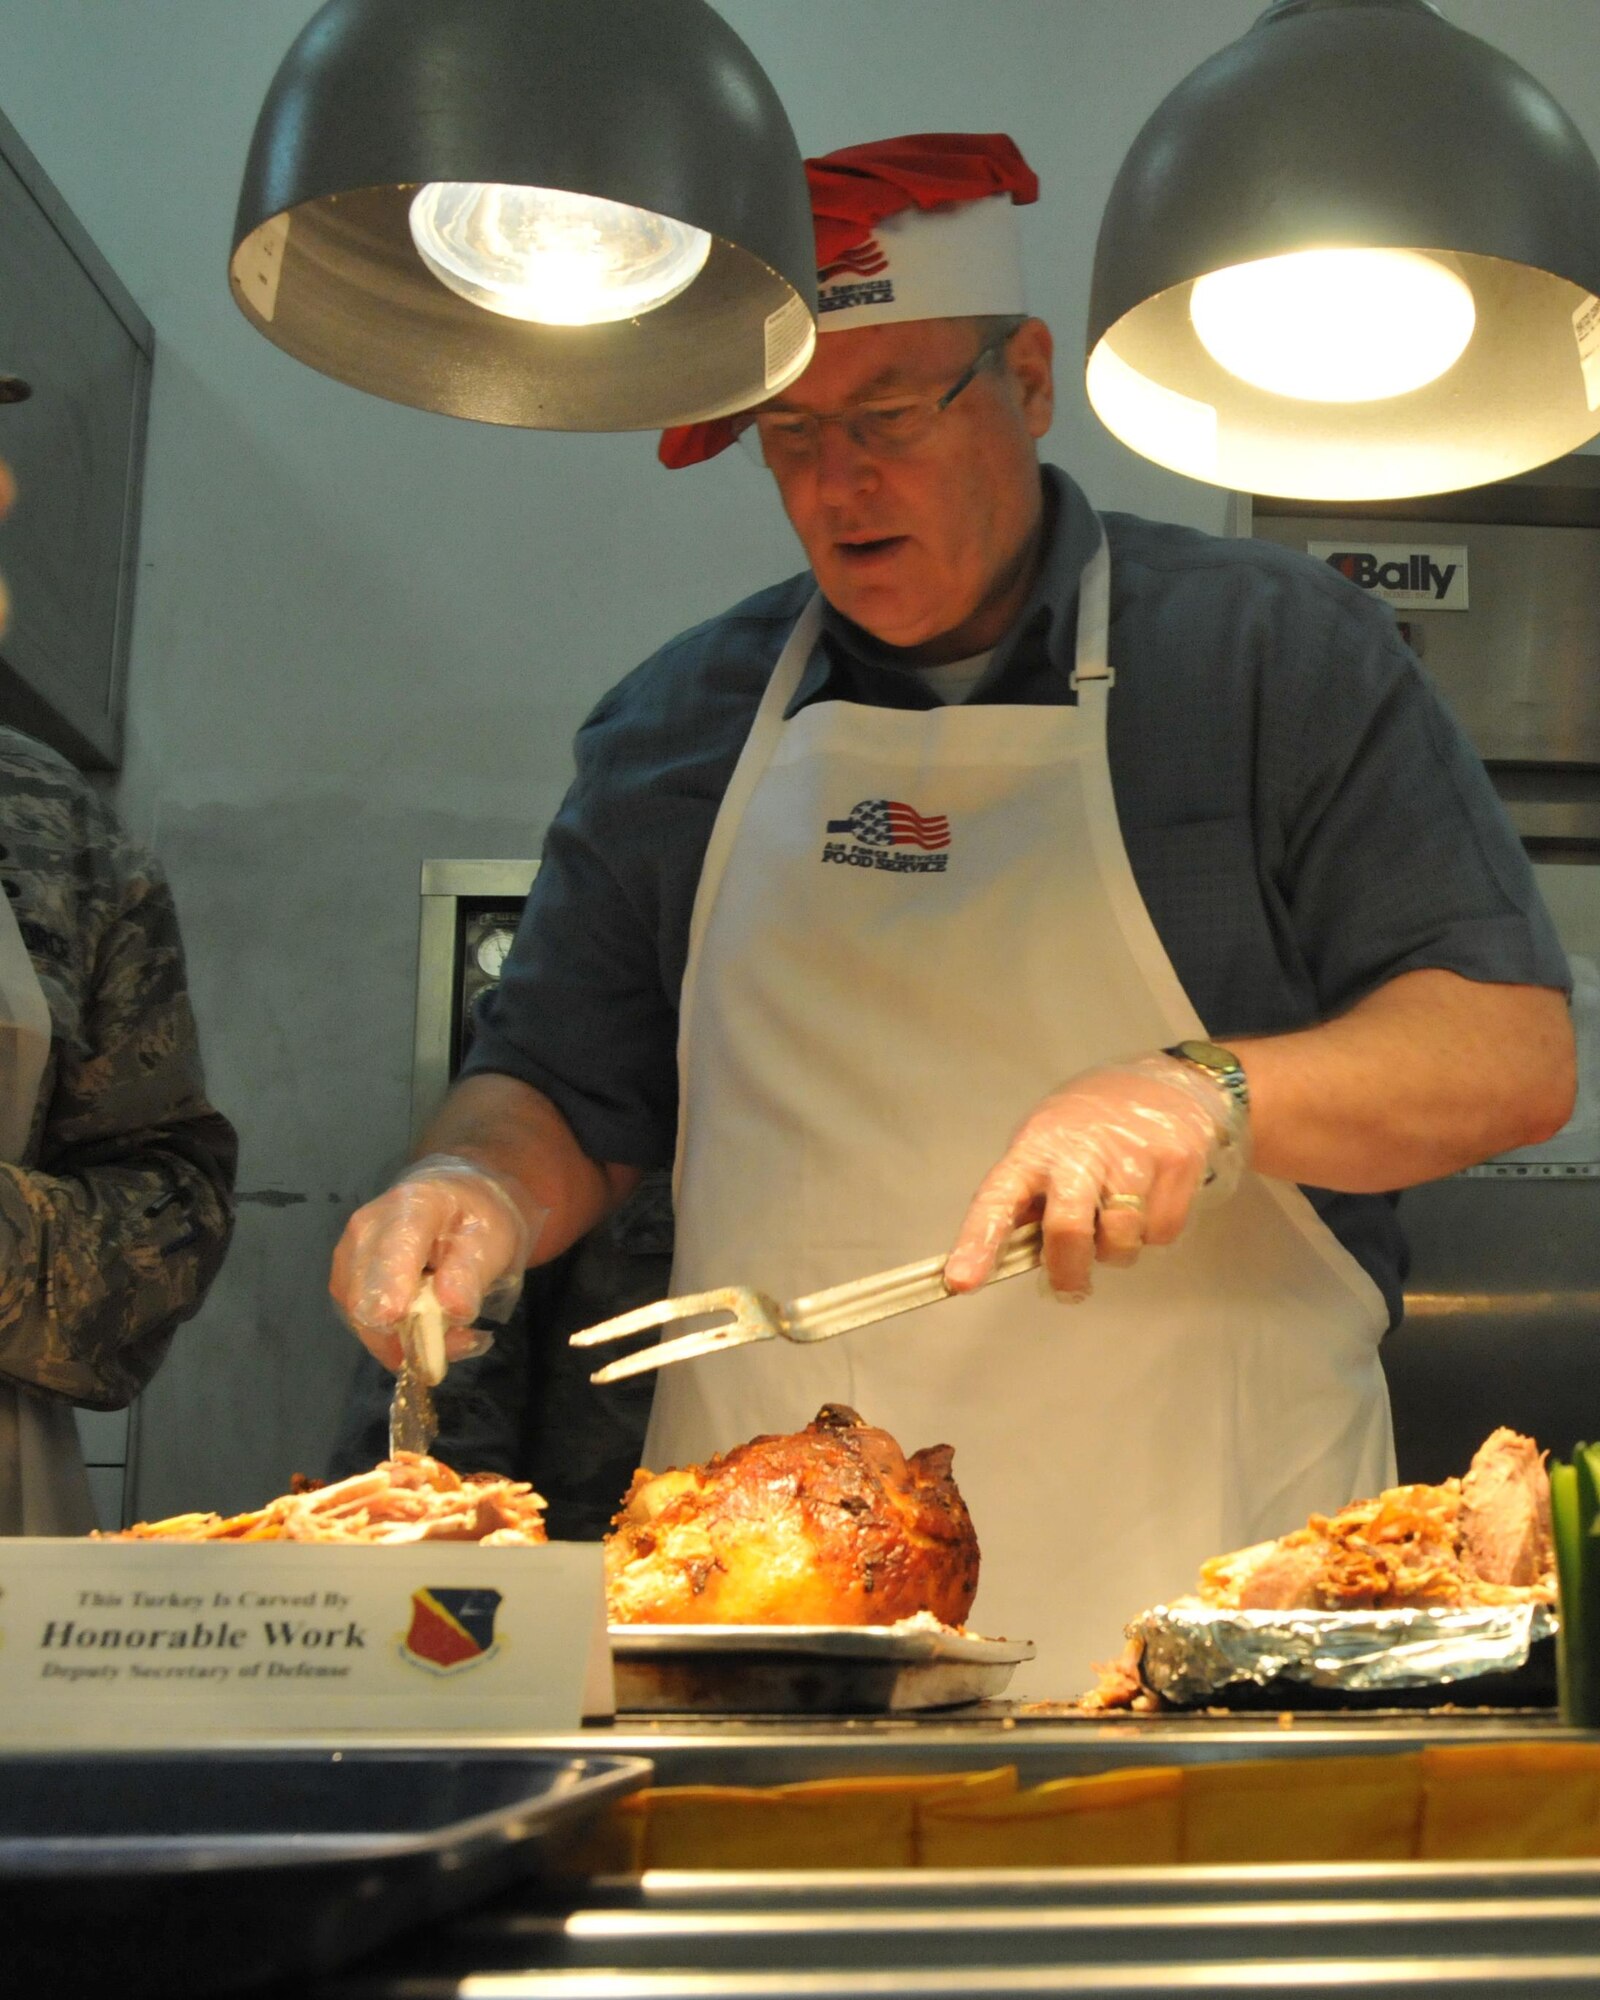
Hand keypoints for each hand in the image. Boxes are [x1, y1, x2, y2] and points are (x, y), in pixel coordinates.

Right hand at [329, 1155, 542, 1370]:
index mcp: (409, 1208)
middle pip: (365, 1299)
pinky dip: (398, 1340)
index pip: (390, 1256)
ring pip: (362, 1320)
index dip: (393, 1296)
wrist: (452, 1204)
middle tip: (463, 1338)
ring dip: (407, 1341)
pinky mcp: (345, 1283)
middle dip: (410, 1334)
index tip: (412, 1330)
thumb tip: (451, 1309)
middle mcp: (365, 1230)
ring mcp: (349, 1257)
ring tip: (455, 1334)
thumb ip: (470, 1272)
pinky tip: (430, 1331)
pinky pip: (364, 1325)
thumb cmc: (475, 1219)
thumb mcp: (492, 1240)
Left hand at [943, 1054, 1244, 1301]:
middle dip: (1068, 1271)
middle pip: (1067, 1230)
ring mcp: (1133, 1157)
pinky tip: (1149, 1200)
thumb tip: (1010, 1254)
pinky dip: (1153, 1232)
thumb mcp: (1047, 1141)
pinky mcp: (1176, 1164)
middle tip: (1069, 1288)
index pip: (997, 1198)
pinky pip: (1161, 1233)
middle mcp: (1081, 1151)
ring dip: (1116, 1249)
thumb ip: (1031, 1195)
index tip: (960, 1281)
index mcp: (1036, 1148)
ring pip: (1121, 1242)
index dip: (977, 1243)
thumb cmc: (1092, 1120)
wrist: (1168, 1080)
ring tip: (1117, 1219)